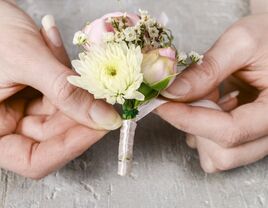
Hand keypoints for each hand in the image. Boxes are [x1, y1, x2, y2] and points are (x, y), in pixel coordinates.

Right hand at [0, 0, 120, 178]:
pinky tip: (55, 48)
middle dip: (81, 112)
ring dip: (74, 87)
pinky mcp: (32, 92)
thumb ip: (66, 92)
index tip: (101, 127)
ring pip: (62, 112)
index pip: (35, 160)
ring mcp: (20, 108)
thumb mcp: (27, 61)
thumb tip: (105, 118)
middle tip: (103, 95)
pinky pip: (58, 92)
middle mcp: (6, 124)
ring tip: (69, 60)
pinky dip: (64, 73)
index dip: (70, 147)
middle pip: (54, 136)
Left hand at [156, 13, 267, 171]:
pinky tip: (210, 105)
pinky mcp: (248, 136)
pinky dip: (203, 131)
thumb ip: (206, 69)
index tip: (160, 104)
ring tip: (205, 97)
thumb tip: (171, 92)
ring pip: (219, 157)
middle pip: (224, 155)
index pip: (229, 131)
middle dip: (194, 127)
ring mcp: (260, 138)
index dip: (188, 120)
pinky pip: (218, 149)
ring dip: (198, 130)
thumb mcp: (240, 43)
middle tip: (183, 97)